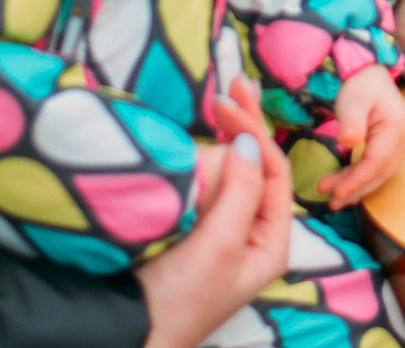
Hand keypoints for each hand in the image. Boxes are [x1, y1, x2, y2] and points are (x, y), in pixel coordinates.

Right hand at [138, 81, 291, 347]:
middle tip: (234, 82)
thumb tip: (250, 140)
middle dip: (248, 124)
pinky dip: (204, 157)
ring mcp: (221, 231)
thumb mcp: (219, 245)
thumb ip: (240, 191)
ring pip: (232, 172)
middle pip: (257, 166)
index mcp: (270, 241)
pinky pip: (207, 186)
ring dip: (226, 137)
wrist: (132, 332)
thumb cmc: (181, 297)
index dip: (255, 131)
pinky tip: (202, 135)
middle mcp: (251, 233)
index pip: (273, 172)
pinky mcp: (193, 231)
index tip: (226, 102)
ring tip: (217, 106)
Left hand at [316, 66, 404, 207]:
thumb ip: (351, 121)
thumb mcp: (352, 99)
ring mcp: (399, 142)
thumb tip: (347, 142)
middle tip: (331, 202)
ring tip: (335, 200)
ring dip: (358, 188)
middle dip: (355, 189)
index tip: (334, 192)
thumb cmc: (360, 82)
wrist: (368, 70)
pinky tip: (347, 185)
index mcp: (396, 127)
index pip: (376, 162)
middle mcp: (403, 138)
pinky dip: (362, 179)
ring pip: (380, 173)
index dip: (356, 179)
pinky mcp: (391, 144)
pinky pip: (378, 168)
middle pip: (380, 172)